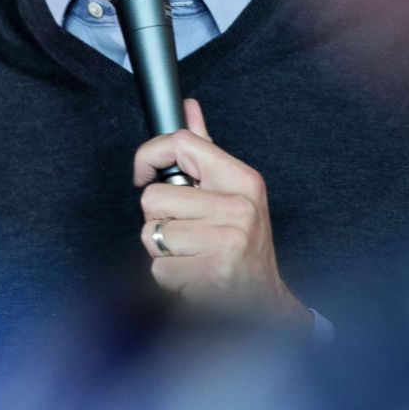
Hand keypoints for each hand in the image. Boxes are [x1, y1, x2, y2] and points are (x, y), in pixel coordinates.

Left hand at [134, 99, 309, 328]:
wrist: (266, 302)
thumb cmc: (244, 243)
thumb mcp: (232, 191)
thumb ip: (205, 150)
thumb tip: (188, 107)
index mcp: (241, 178)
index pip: (181, 143)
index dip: (149, 155)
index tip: (142, 173)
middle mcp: (237, 206)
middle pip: (154, 197)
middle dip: (160, 219)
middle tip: (189, 232)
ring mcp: (227, 240)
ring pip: (152, 235)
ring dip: (164, 252)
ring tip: (194, 255)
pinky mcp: (213, 273)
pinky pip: (159, 270)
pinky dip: (171, 278)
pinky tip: (196, 276)